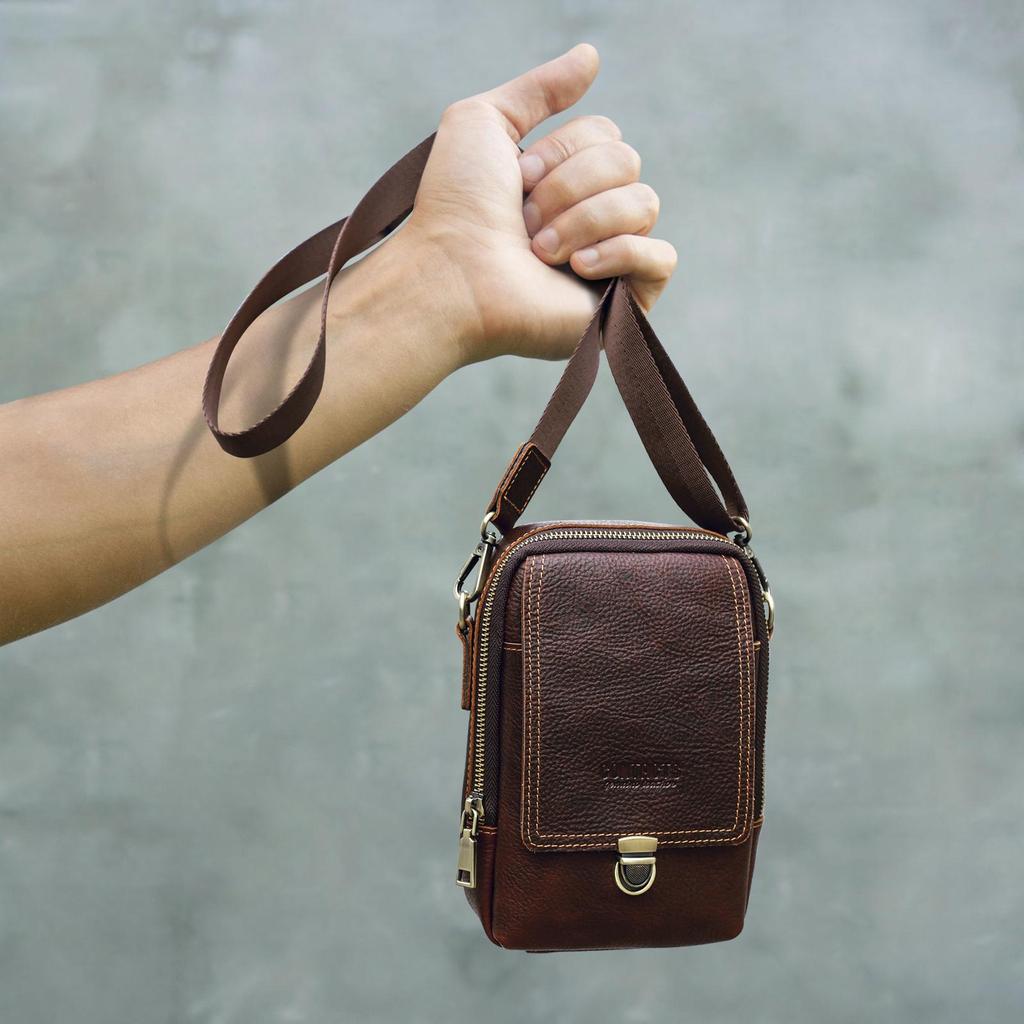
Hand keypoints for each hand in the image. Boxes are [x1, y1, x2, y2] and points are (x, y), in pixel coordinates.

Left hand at [403, 44, 677, 365]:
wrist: (454, 274)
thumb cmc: (456, 206)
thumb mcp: (486, 122)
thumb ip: (538, 89)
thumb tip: (592, 56)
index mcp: (563, 180)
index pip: (607, 136)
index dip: (563, 150)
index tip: (517, 178)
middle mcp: (589, 217)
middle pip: (627, 162)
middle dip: (570, 185)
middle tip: (524, 220)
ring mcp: (609, 261)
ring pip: (645, 203)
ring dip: (583, 219)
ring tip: (539, 250)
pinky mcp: (623, 303)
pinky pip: (661, 257)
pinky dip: (620, 252)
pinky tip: (577, 268)